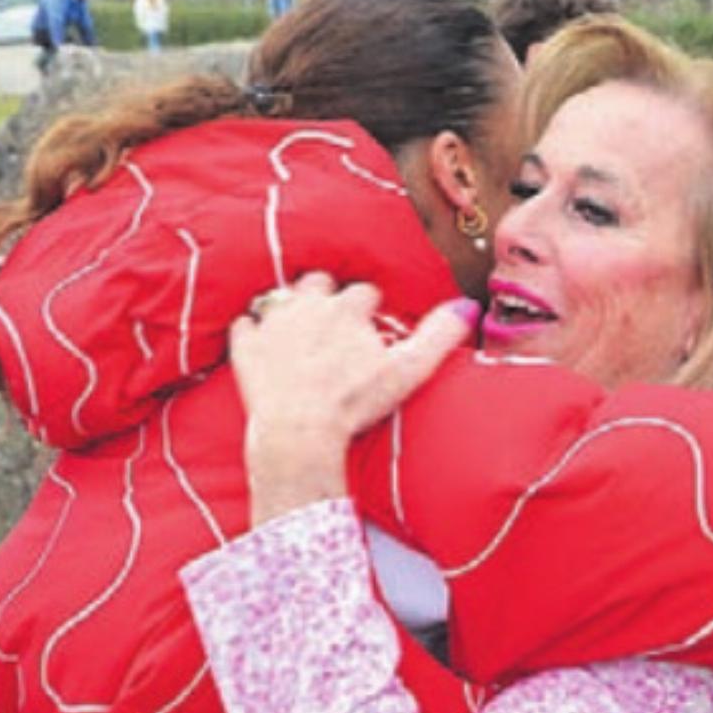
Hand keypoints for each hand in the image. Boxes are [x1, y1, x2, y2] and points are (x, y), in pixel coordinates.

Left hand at [229, 272, 478, 523]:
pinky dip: (252, 333)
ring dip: (290, 309)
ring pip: (281, 298)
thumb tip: (468, 307)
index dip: (369, 309)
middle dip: (328, 298)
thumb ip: (439, 335)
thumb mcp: (408, 370)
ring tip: (299, 330)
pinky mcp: (246, 346)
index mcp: (348, 306)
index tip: (371, 326)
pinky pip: (245, 326)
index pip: (364, 293)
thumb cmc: (356, 402)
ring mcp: (274, 323)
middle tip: (332, 325)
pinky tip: (262, 346)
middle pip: (320, 284)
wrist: (300, 429)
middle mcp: (309, 304)